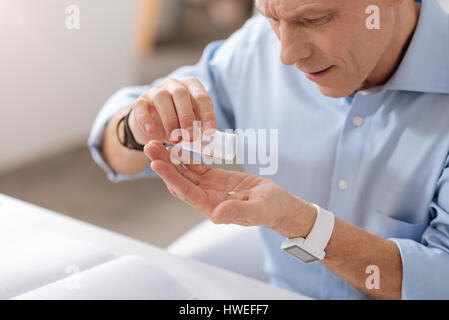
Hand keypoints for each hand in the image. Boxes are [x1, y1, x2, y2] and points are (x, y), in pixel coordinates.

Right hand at [128, 77, 216, 144]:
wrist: (153, 125)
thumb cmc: (179, 123)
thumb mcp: (192, 127)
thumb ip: (201, 134)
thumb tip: (210, 149)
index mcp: (192, 87)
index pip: (202, 97)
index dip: (207, 115)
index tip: (209, 132)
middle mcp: (174, 85)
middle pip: (181, 94)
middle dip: (187, 117)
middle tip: (191, 137)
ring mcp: (155, 91)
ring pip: (162, 98)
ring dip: (170, 120)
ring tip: (175, 139)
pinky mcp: (140, 101)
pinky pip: (141, 107)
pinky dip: (145, 119)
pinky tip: (151, 131)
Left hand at [144, 141, 316, 237]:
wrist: (277, 206)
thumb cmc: (270, 209)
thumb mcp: (257, 209)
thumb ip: (237, 211)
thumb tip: (217, 215)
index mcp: (212, 207)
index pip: (186, 192)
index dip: (171, 177)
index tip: (156, 163)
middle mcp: (206, 198)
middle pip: (179, 180)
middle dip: (164, 164)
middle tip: (150, 146)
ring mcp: (209, 188)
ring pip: (185, 172)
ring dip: (171, 158)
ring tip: (157, 142)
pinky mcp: (215, 179)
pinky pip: (197, 166)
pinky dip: (187, 156)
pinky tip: (178, 144)